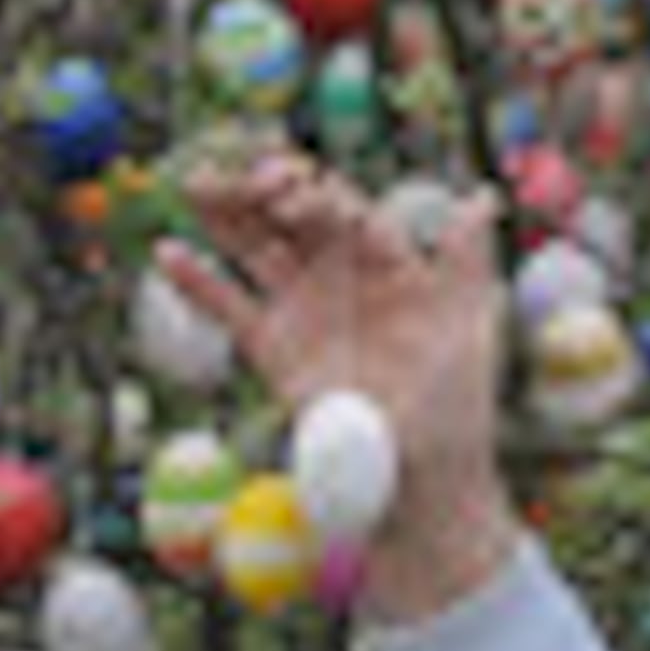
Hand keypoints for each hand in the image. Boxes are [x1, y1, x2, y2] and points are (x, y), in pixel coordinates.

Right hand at [155, 146, 516, 622]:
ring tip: (191, 182)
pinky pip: (231, 306)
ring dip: (223, 217)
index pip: (341, 208)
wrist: (419, 477)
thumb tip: (482, 198)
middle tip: (226, 174)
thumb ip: (466, 262)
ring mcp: (302, 308)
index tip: (284, 184)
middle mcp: (340, 274)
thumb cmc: (455, 402)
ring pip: (256, 250)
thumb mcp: (466, 327)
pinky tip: (167, 252)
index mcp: (386, 259)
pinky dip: (199, 282)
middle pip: (290, 218)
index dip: (312, 192)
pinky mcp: (273, 347)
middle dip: (257, 191)